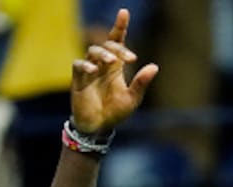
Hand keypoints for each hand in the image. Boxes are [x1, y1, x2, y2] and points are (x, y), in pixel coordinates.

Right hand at [71, 9, 157, 133]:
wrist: (98, 126)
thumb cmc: (115, 112)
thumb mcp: (132, 99)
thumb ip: (141, 83)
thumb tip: (154, 66)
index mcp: (116, 66)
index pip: (117, 41)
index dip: (120, 26)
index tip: (124, 12)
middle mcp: (102, 64)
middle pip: (107, 44)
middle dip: (116, 47)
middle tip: (129, 58)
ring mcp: (89, 70)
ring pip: (93, 51)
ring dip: (103, 54)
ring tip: (111, 62)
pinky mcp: (78, 79)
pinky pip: (79, 65)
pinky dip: (85, 65)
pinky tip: (93, 71)